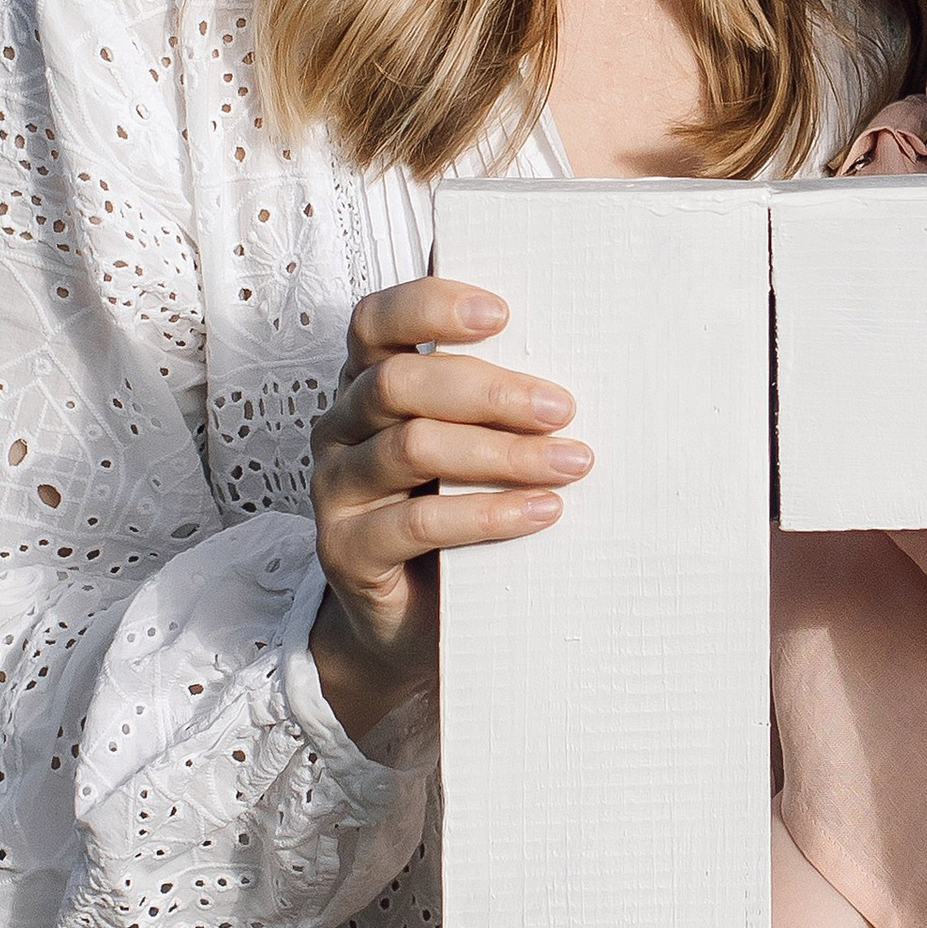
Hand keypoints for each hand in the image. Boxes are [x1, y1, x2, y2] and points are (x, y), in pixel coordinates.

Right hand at [307, 278, 590, 740]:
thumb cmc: (457, 507)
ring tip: (573, 463)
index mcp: (369, 381)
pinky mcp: (345, 550)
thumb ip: (499, 399)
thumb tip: (590, 349)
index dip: (430, 306)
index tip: (503, 313)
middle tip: (564, 408)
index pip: (377, 320)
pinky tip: (543, 512)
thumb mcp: (474, 442)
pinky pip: (415, 523)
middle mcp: (341, 425)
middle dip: (490, 391)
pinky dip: (487, 514)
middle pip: (399, 382)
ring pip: (410, 447)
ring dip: (502, 453)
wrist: (416, 621)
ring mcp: (336, 488)